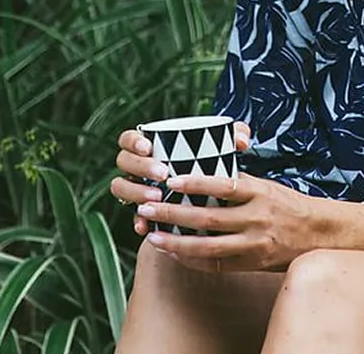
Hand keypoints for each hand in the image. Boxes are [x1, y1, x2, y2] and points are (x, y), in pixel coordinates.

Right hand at [110, 122, 251, 235]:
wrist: (207, 201)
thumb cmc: (210, 164)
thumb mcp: (221, 148)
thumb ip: (233, 136)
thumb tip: (242, 140)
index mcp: (151, 145)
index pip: (130, 138)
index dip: (134, 141)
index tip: (150, 146)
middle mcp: (139, 166)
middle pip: (124, 161)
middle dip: (140, 166)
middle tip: (163, 173)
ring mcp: (137, 188)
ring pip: (121, 187)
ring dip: (135, 191)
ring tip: (156, 197)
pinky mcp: (143, 211)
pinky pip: (131, 216)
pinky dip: (137, 221)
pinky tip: (146, 228)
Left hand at [135, 172, 321, 273]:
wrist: (318, 233)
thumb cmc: (288, 205)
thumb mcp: (268, 187)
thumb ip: (239, 184)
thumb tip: (205, 174)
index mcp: (260, 192)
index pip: (224, 184)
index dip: (196, 182)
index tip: (172, 179)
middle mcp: (257, 218)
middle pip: (209, 217)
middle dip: (174, 213)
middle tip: (148, 207)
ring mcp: (254, 243)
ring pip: (208, 246)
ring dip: (177, 243)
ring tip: (154, 236)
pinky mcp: (253, 264)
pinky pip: (217, 265)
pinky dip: (193, 260)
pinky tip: (175, 254)